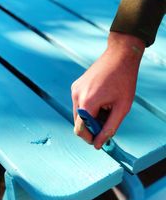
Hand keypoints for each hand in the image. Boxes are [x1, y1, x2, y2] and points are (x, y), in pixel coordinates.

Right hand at [71, 32, 144, 148]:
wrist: (119, 55)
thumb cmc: (124, 80)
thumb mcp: (122, 107)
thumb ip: (110, 128)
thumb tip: (99, 144)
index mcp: (87, 102)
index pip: (80, 130)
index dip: (90, 138)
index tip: (100, 139)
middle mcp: (77, 95)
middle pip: (78, 123)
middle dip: (91, 128)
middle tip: (107, 122)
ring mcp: (75, 89)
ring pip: (78, 114)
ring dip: (90, 118)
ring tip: (106, 109)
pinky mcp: (76, 85)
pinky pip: (79, 103)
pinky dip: (88, 108)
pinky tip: (102, 100)